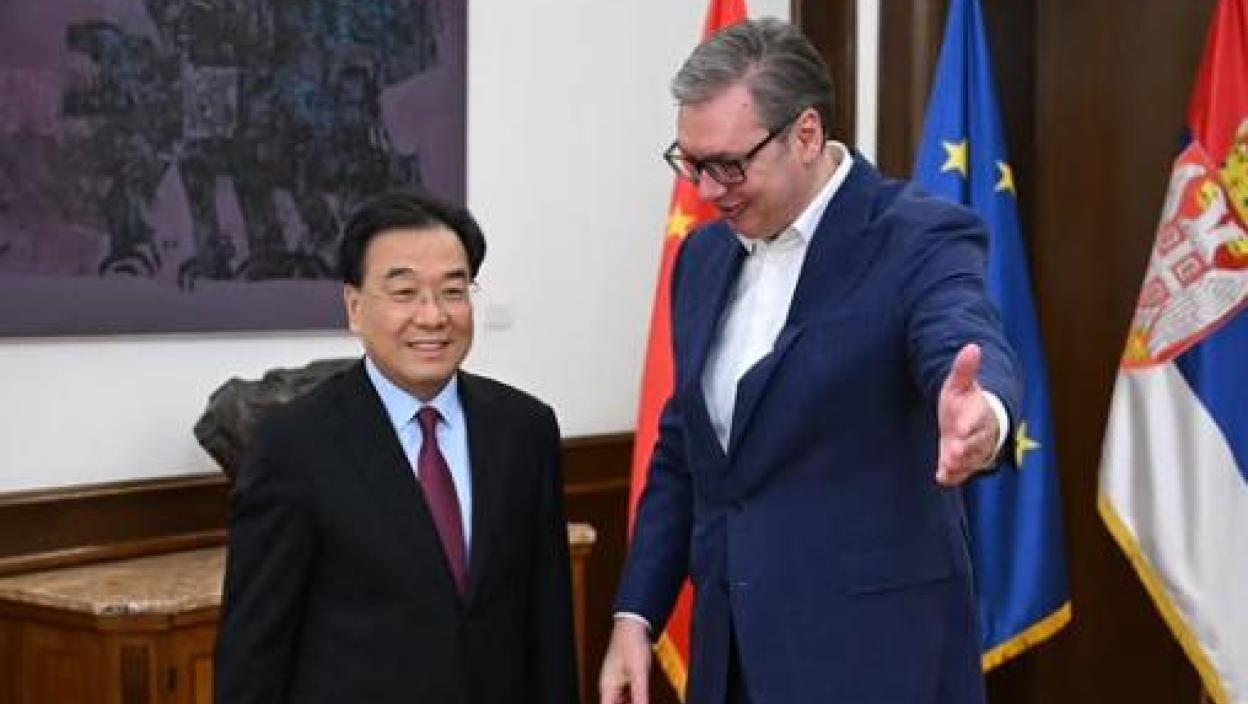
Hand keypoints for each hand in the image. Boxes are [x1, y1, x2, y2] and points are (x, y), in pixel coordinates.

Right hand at [599, 618, 651, 703]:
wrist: (633, 622)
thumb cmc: (633, 644)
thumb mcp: (640, 673)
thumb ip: (640, 696)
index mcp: (607, 687)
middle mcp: (608, 686)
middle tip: (640, 703)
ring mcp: (615, 681)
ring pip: (620, 702)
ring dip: (631, 703)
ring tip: (642, 701)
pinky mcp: (623, 676)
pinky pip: (626, 696)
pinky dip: (633, 700)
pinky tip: (642, 699)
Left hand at [936, 343, 999, 485]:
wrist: (973, 424)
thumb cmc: (965, 402)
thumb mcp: (961, 385)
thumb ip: (964, 369)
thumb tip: (972, 347)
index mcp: (979, 414)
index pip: (977, 419)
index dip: (969, 424)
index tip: (960, 427)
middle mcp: (979, 435)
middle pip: (974, 443)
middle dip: (964, 448)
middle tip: (951, 453)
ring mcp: (972, 451)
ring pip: (969, 460)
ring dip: (959, 464)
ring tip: (947, 467)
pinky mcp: (963, 464)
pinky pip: (960, 473)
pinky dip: (952, 476)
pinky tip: (942, 478)